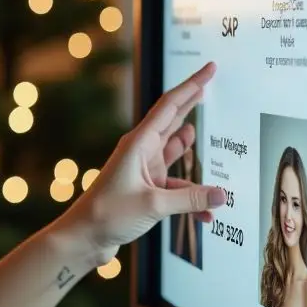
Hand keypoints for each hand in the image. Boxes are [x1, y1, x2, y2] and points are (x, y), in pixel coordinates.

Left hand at [67, 62, 226, 261]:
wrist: (84, 237)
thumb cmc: (108, 214)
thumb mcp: (154, 205)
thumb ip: (190, 199)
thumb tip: (222, 195)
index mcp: (138, 144)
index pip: (169, 106)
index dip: (191, 86)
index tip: (209, 69)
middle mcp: (141, 152)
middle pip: (172, 121)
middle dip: (192, 103)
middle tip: (211, 84)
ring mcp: (143, 170)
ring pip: (175, 154)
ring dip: (193, 152)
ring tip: (213, 140)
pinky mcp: (146, 189)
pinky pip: (176, 187)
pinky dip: (191, 197)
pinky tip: (206, 212)